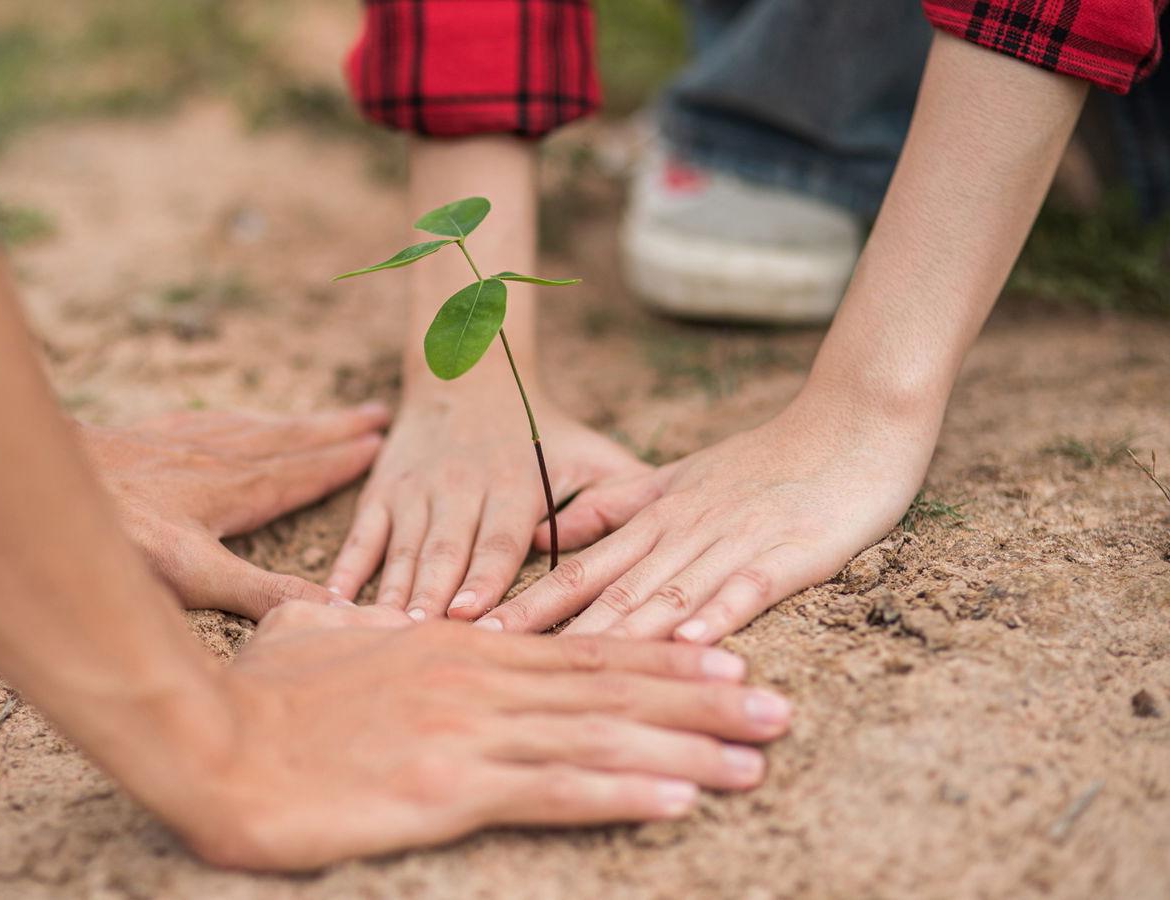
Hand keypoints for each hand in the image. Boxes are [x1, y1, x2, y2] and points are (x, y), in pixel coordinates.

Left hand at [77, 405, 389, 618]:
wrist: (32, 479)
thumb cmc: (112, 532)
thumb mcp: (194, 576)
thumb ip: (262, 592)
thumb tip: (332, 609)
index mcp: (232, 491)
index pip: (300, 474)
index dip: (339, 462)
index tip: (378, 444)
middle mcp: (210, 460)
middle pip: (283, 441)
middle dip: (329, 431)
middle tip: (373, 414)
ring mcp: (171, 444)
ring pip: (245, 427)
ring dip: (287, 423)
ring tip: (315, 416)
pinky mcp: (133, 438)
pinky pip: (198, 421)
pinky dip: (226, 419)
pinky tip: (220, 421)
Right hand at [167, 601, 788, 869]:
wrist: (204, 736)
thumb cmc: (253, 693)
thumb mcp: (312, 634)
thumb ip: (357, 617)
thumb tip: (367, 611)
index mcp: (456, 646)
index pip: (579, 646)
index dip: (657, 654)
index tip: (721, 659)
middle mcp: (479, 678)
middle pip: (611, 685)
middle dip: (701, 697)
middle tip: (778, 707)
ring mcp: (467, 729)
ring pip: (600, 732)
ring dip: (687, 746)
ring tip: (758, 756)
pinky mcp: (446, 783)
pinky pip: (552, 786)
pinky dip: (622, 790)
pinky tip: (680, 798)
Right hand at [325, 384, 650, 620]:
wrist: (470, 370)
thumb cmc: (541, 428)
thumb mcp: (591, 452)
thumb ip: (624, 495)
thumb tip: (670, 537)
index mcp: (514, 487)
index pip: (498, 541)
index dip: (484, 579)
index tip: (470, 616)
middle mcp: (461, 489)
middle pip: (445, 552)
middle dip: (432, 598)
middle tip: (420, 642)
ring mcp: (416, 492)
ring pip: (401, 549)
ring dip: (391, 592)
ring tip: (380, 635)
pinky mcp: (383, 493)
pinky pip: (362, 535)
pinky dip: (347, 570)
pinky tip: (334, 605)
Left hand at [481, 395, 937, 641]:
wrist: (854, 421)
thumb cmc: (767, 460)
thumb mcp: (677, 481)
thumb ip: (614, 508)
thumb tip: (546, 533)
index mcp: (655, 520)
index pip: (579, 569)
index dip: (527, 603)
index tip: (474, 633)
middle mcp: (683, 532)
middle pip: (608, 590)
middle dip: (549, 630)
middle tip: (491, 661)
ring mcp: (733, 541)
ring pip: (665, 594)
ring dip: (617, 634)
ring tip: (567, 669)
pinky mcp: (789, 552)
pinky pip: (747, 586)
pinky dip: (718, 615)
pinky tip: (688, 647)